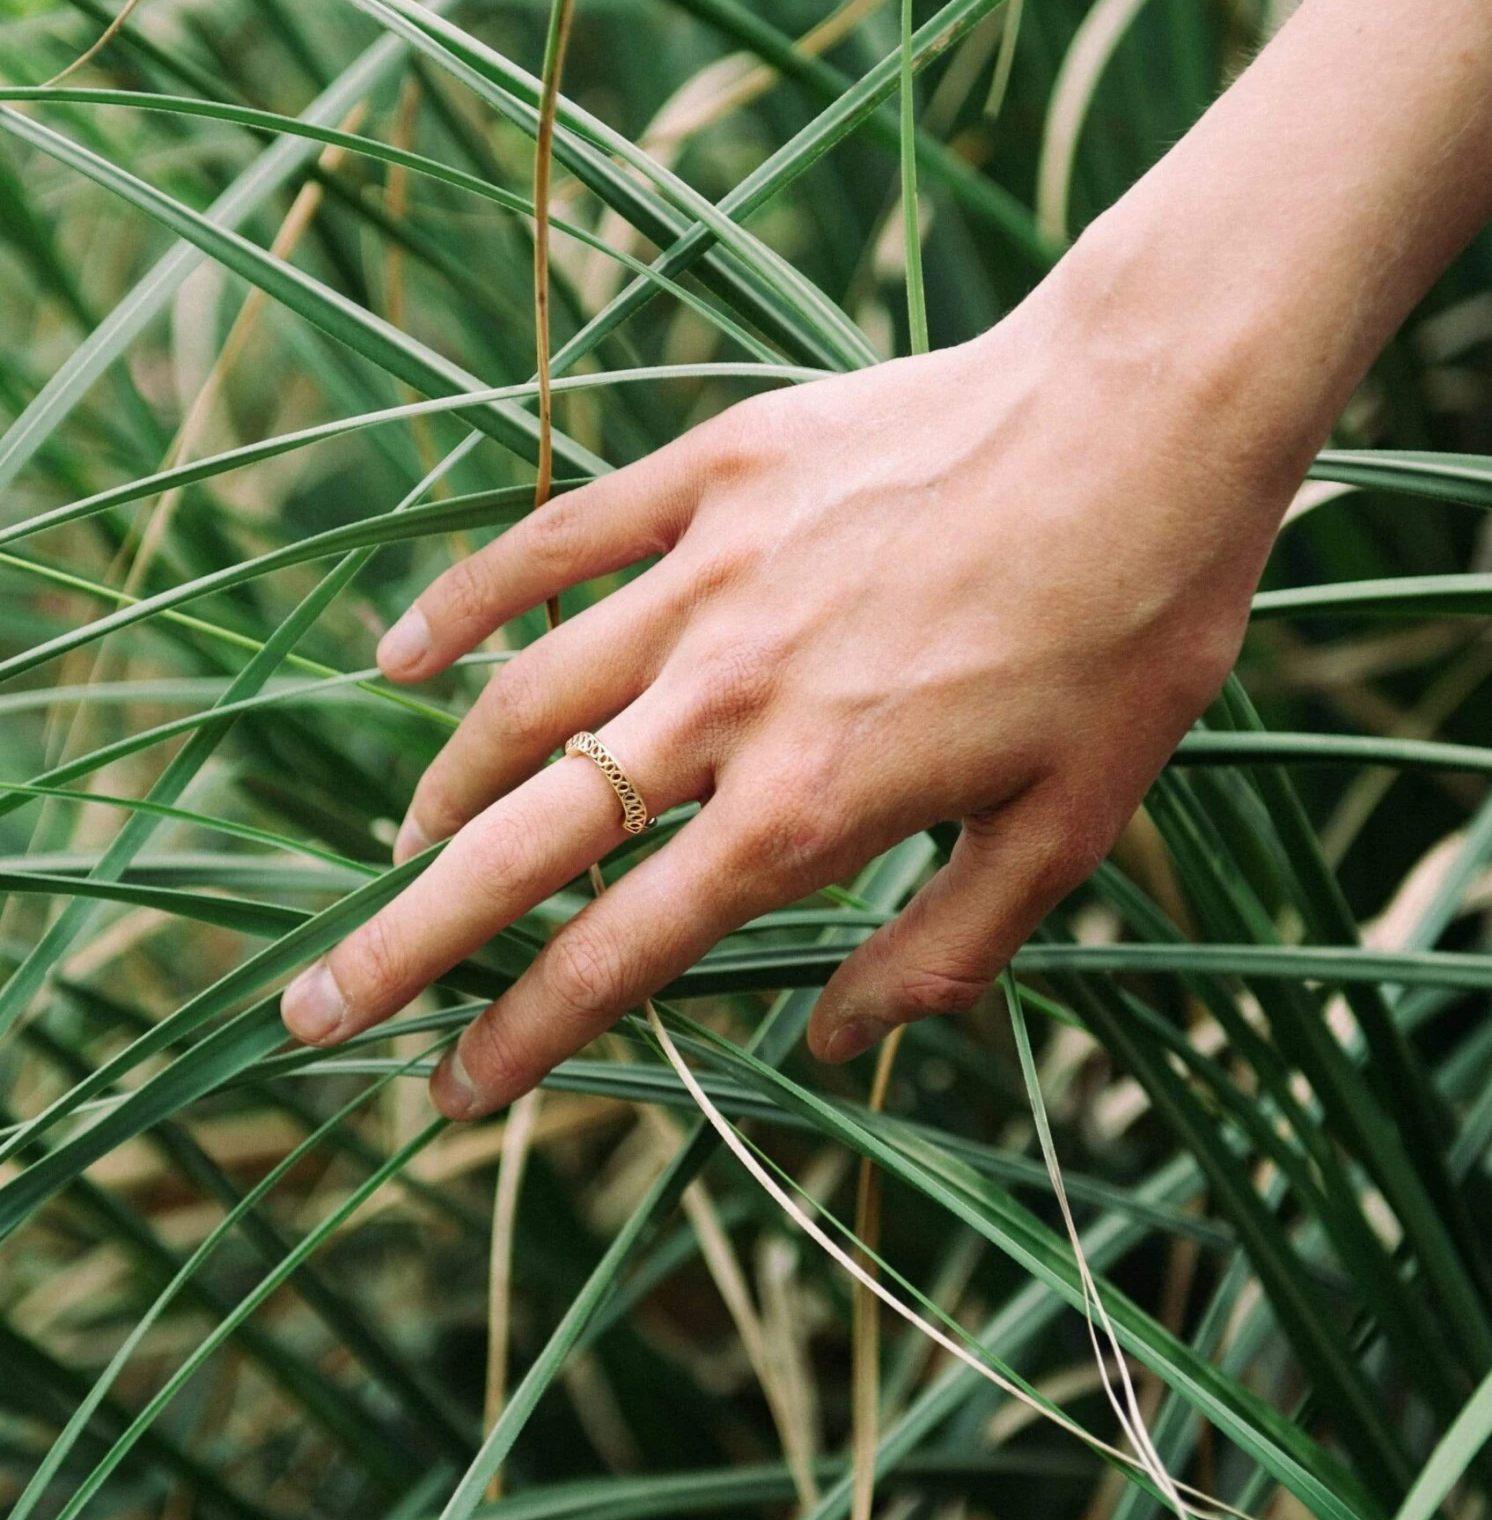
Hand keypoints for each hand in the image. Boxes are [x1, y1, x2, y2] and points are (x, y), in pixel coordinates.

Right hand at [279, 234, 1298, 1117]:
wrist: (1146, 421)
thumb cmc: (1128, 635)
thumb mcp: (1069, 829)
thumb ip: (942, 953)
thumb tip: (834, 1044)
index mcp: (811, 808)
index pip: (623, 955)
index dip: (527, 1040)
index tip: (455, 1098)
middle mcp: (730, 704)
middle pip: (523, 845)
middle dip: (408, 944)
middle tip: (316, 1010)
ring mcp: (707, 579)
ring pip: (522, 703)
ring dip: (442, 795)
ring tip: (396, 855)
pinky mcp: (711, 476)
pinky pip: (554, 545)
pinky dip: (466, 602)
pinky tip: (404, 655)